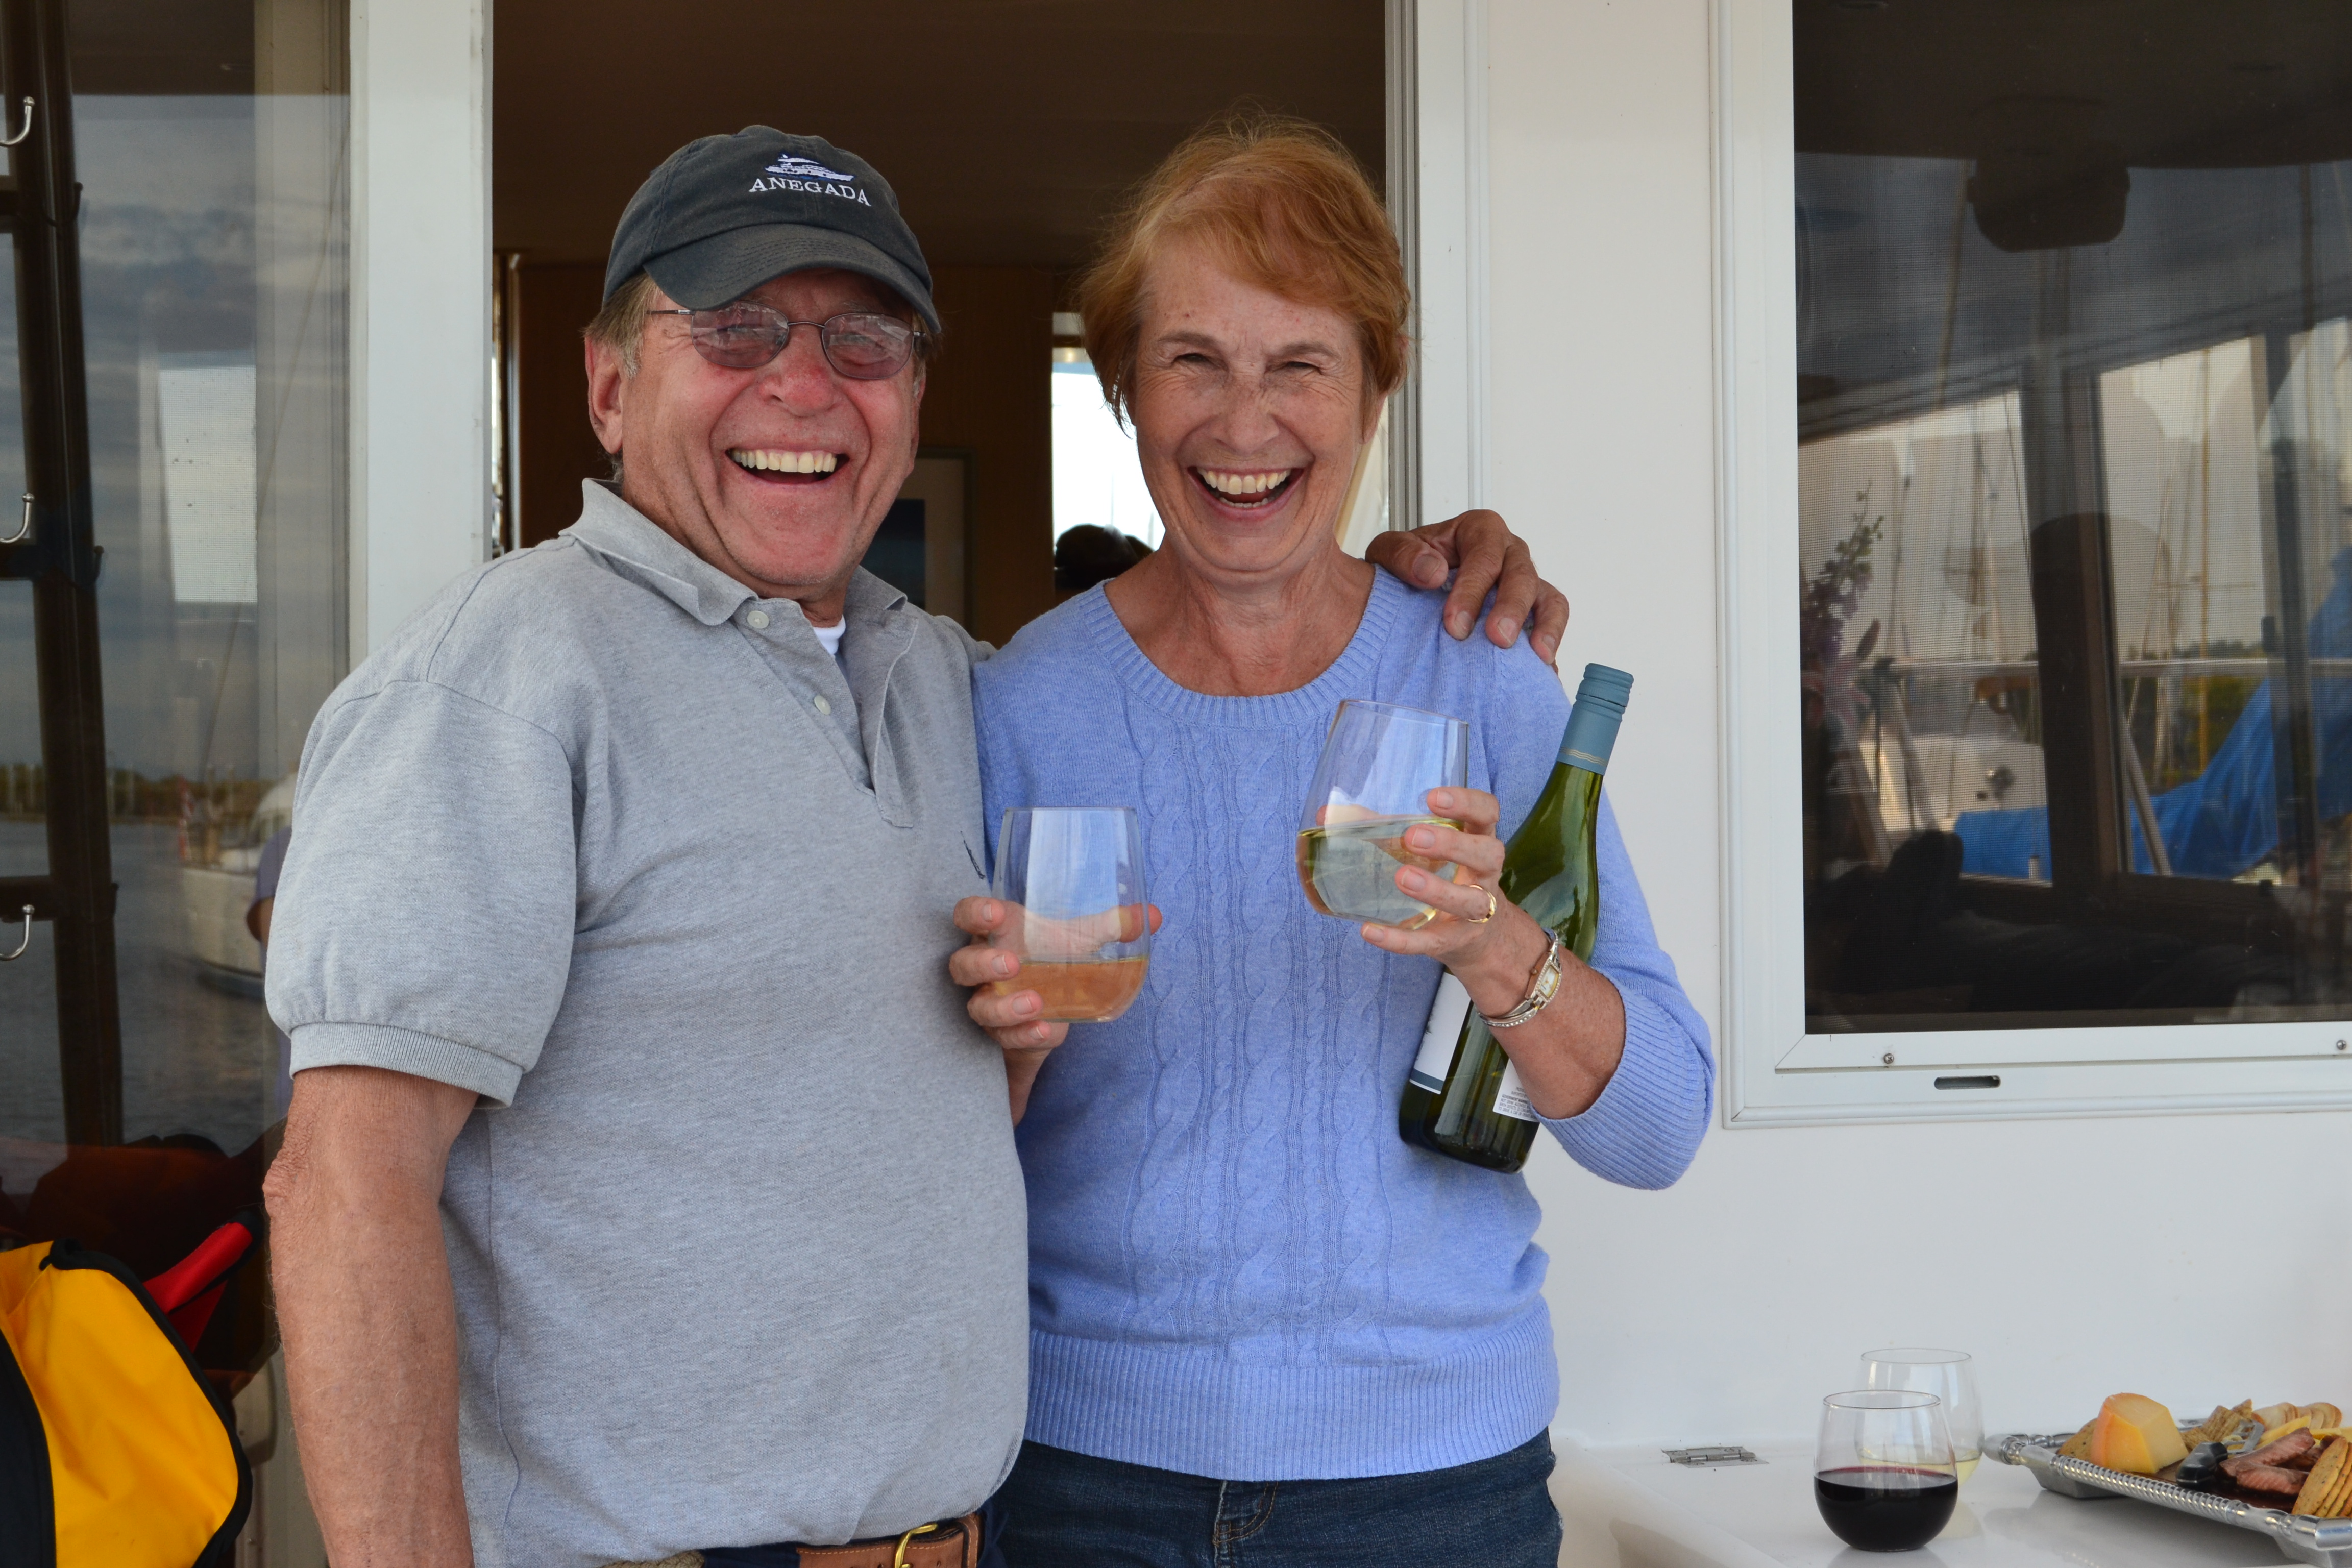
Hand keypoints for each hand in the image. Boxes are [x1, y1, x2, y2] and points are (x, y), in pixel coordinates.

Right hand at [950, 896, 1162, 1120]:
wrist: (1046, 1008)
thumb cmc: (1051, 958)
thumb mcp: (1079, 941)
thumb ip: (1111, 926)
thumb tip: (1154, 915)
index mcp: (996, 934)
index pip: (968, 915)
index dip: (975, 913)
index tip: (995, 912)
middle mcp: (983, 969)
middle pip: (962, 965)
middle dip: (982, 964)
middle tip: (1011, 964)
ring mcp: (987, 1003)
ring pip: (978, 1008)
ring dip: (1003, 1008)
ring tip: (1034, 1003)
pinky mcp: (1001, 1034)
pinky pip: (1004, 1039)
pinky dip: (1024, 1035)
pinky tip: (1044, 1031)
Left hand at [1352, 788, 1548, 1009]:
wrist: (1476, 936)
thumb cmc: (1445, 876)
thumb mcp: (1426, 850)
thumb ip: (1383, 829)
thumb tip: (1327, 814)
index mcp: (1477, 839)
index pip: (1487, 812)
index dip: (1467, 802)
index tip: (1433, 798)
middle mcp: (1484, 874)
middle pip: (1486, 854)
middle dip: (1451, 845)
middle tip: (1413, 837)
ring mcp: (1475, 911)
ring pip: (1470, 901)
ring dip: (1436, 890)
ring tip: (1403, 877)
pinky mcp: (1454, 942)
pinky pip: (1431, 943)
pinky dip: (1401, 940)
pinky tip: (1371, 931)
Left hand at [1360, 509, 1568, 666]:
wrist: (1412, 584)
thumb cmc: (1407, 565)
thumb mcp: (1389, 551)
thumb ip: (1403, 555)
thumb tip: (1431, 572)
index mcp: (1478, 530)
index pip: (1484, 555)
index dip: (1472, 589)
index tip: (1455, 624)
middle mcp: (1508, 551)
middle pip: (1521, 574)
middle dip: (1510, 608)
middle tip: (1497, 639)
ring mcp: (1525, 580)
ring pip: (1546, 597)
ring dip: (1544, 626)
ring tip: (1537, 656)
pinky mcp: (1533, 609)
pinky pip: (1551, 620)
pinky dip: (1550, 642)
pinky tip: (1542, 668)